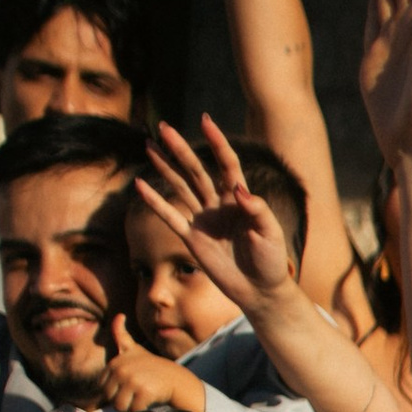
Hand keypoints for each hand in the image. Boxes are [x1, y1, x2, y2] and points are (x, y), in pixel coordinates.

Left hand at [103, 316, 205, 411]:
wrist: (175, 378)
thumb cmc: (152, 366)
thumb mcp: (134, 348)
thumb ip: (121, 335)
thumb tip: (119, 315)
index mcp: (115, 363)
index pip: (103, 388)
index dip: (115, 392)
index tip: (127, 387)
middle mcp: (122, 370)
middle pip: (111, 398)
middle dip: (122, 401)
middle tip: (136, 394)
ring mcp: (133, 380)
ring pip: (121, 406)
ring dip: (131, 407)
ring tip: (141, 397)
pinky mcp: (144, 391)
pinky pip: (135, 409)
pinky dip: (142, 409)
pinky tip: (150, 400)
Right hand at [133, 118, 299, 315]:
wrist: (260, 291)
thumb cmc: (271, 261)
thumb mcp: (271, 233)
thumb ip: (258, 209)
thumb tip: (239, 189)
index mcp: (240, 199)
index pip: (227, 164)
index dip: (217, 143)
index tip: (206, 121)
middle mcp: (219, 204)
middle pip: (196, 170)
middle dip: (180, 149)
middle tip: (164, 127)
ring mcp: (204, 220)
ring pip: (181, 187)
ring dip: (165, 167)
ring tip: (149, 145)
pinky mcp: (192, 238)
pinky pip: (170, 217)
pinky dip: (155, 202)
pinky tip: (140, 185)